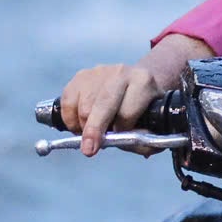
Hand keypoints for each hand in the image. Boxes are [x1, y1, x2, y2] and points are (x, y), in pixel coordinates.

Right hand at [57, 37, 211, 155]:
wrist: (136, 84)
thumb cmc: (143, 110)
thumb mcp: (154, 125)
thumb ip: (143, 140)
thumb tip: (123, 143)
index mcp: (143, 82)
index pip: (127, 110)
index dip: (122, 128)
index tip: (118, 137)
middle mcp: (121, 72)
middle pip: (103, 104)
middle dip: (94, 130)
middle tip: (89, 150)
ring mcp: (99, 72)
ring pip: (83, 106)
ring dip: (84, 127)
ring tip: (92, 135)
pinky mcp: (80, 76)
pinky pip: (68, 102)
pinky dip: (70, 120)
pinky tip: (80, 126)